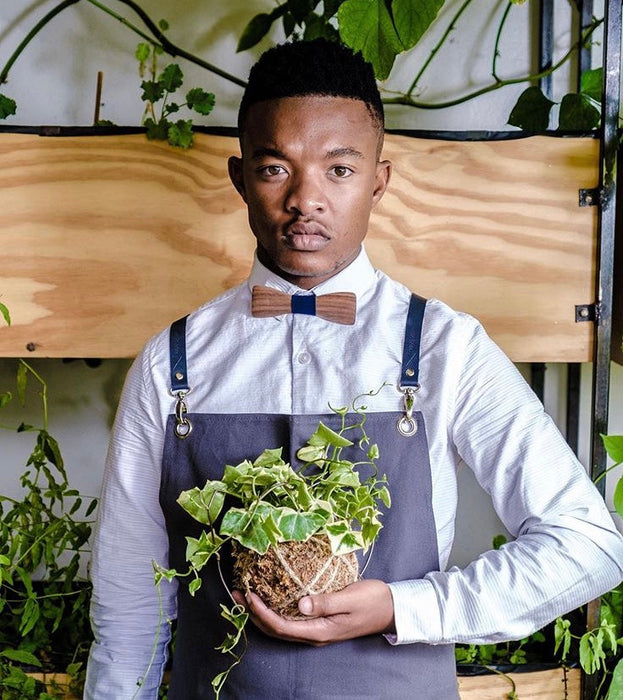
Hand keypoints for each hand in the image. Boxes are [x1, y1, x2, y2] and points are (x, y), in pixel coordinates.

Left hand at [232, 579, 394, 645]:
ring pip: (281, 627)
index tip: (249, 594)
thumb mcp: (350, 598)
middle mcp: (314, 634)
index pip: (282, 626)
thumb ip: (325, 602)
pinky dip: (275, 610)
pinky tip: (270, 597)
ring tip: (246, 596)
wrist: (391, 609)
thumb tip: (300, 604)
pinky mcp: (319, 622)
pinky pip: (290, 621)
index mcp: (320, 631)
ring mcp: (317, 630)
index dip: (262, 612)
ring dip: (261, 613)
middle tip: (237, 594)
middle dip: (254, 614)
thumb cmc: (372, 601)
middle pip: (276, 630)